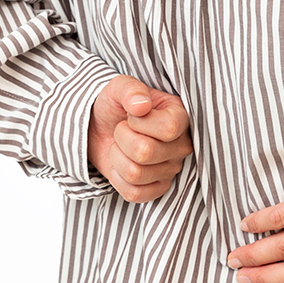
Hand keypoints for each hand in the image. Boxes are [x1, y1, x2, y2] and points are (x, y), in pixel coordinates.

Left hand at [87, 74, 191, 201]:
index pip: (168, 128)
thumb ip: (130, 90)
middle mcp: (182, 145)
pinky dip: (117, 179)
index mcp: (180, 117)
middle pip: (146, 152)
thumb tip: (141, 106)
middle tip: (121, 130)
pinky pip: (134, 194)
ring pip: (136, 174)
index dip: (139, 123)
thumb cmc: (115, 106)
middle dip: (121, 138)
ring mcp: (171, 169)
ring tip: (120, 146)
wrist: (101, 127)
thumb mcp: (118, 88)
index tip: (131, 115)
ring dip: (116, 158)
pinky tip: (120, 165)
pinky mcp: (158, 188)